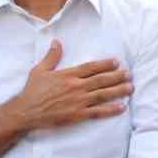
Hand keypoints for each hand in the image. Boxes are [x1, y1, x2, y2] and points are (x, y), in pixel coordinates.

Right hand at [14, 40, 130, 130]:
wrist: (27, 112)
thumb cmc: (32, 91)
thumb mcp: (40, 70)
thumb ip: (52, 56)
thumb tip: (57, 41)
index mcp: (68, 75)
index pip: (91, 67)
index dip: (105, 64)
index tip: (117, 62)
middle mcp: (76, 87)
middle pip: (101, 80)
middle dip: (117, 77)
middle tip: (129, 74)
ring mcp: (78, 101)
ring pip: (103, 95)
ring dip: (118, 91)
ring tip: (130, 88)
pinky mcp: (78, 115)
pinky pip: (98, 112)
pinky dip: (111, 110)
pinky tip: (122, 107)